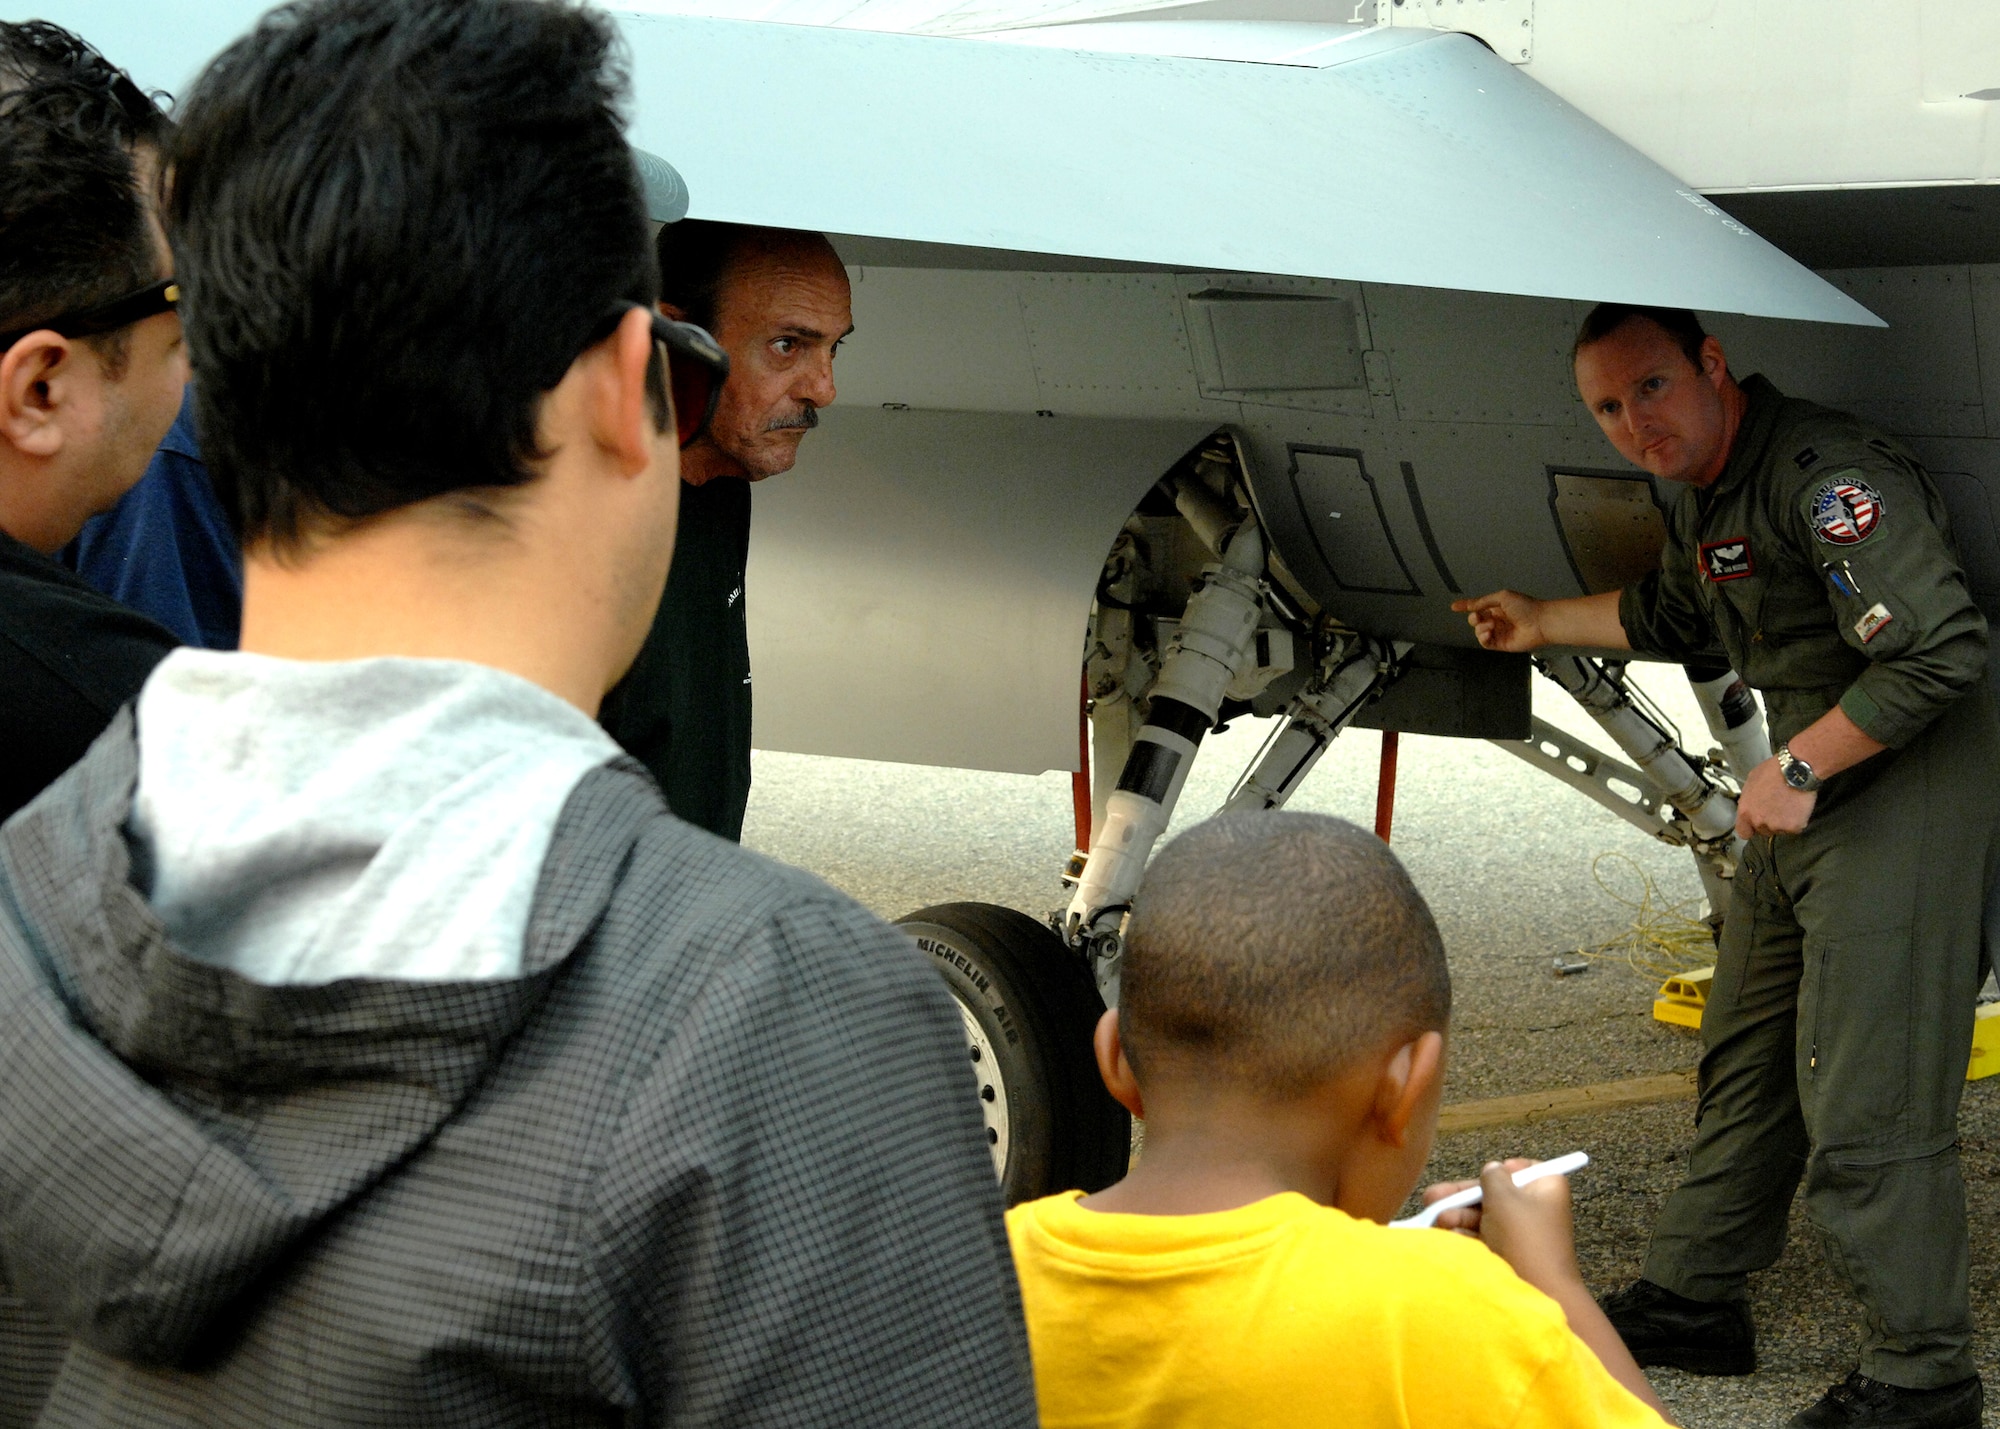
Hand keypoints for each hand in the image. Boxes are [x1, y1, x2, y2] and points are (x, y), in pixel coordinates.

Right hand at [1424, 1159, 1583, 1298]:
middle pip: (1494, 1193)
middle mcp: (1536, 1208)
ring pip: (1484, 1215)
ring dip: (1458, 1215)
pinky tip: (1445, 1235)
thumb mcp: (1504, 1197)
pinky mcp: (1510, 1252)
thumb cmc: (1523, 1236)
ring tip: (1436, 1219)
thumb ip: (1492, 1176)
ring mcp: (1522, 1232)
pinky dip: (1465, 1234)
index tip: (1480, 1175)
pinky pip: (1484, 1236)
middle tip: (1431, 1197)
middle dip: (1462, 1196)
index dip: (1499, 1170)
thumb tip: (1492, 1168)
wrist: (1537, 1290)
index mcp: (1546, 1188)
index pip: (1522, 1168)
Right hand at [1451, 590, 1547, 652]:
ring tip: (1492, 625)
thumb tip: (1471, 606)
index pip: (1478, 606)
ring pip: (1479, 632)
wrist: (1540, 622)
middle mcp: (1498, 619)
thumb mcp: (1502, 597)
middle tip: (1479, 616)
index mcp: (1498, 607)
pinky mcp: (1501, 644)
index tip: (1455, 607)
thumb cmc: (1527, 607)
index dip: (1466, 606)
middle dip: (1474, 618)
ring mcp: (1499, 632)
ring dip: (1481, 628)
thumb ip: (1484, 601)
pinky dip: (1483, 638)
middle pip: (1476, 620)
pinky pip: (1485, 643)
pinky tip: (1489, 633)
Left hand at [1734, 756, 1816, 838]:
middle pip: (1763, 830)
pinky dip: (1798, 821)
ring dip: (1784, 821)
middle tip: (1777, 807)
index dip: (1750, 829)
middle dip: (1769, 822)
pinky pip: (1795, 828)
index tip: (1755, 826)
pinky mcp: (1793, 827)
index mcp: (1745, 811)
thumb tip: (1750, 804)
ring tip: (1788, 804)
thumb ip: (1748, 799)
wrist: (1797, 771)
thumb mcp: (1751, 781)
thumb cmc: (1775, 771)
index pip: (1743, 832)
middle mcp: (1759, 821)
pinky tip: (1797, 807)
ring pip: (1780, 830)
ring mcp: (1776, 826)